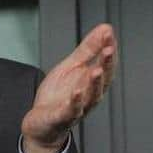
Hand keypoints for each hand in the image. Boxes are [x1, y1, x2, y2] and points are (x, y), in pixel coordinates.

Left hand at [21, 23, 117, 152]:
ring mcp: (77, 107)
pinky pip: (71, 110)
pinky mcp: (62, 117)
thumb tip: (105, 30)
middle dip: (106, 65)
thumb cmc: (59, 94)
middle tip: (109, 49)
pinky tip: (76, 92)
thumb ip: (88, 49)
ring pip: (90, 96)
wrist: (43, 122)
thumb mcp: (72, 66)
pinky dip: (74, 102)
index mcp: (91, 81)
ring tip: (96, 70)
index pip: (104, 64)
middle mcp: (88, 95)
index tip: (108, 33)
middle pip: (102, 80)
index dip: (107, 49)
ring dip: (94, 84)